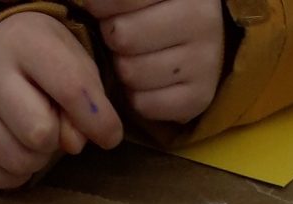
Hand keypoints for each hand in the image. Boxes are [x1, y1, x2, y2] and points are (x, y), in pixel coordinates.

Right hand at [0, 12, 122, 188]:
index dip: (99, 121)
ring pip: (19, 161)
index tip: (110, 135)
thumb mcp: (68, 60)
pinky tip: (17, 148)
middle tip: (54, 124)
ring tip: (34, 136)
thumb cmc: (36, 57)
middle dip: (57, 138)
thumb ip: (84, 99)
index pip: (72, 89)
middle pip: (39, 133)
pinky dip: (16, 173)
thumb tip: (74, 145)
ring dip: (38, 158)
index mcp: (25, 41)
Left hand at [86, 0, 226, 125]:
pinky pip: (143, 104)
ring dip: (123, 67)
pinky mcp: (199, 98)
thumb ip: (117, 0)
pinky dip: (137, 96)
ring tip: (136, 56)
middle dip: (113, 36)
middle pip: (121, 36)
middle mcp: (201, 20)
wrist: (205, 37)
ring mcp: (204, 62)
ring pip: (130, 73)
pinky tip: (148, 80)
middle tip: (122, 34)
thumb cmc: (164, 7)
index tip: (100, 8)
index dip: (100, 5)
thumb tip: (87, 5)